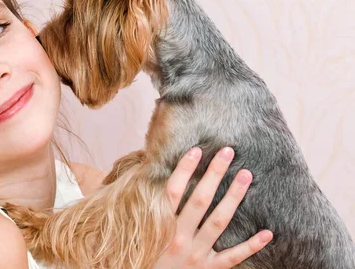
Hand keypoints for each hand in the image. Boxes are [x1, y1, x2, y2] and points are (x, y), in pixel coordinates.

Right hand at [153, 147, 272, 268]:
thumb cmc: (143, 257)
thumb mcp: (139, 233)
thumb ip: (148, 209)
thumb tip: (150, 178)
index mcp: (160, 227)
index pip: (172, 191)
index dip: (184, 170)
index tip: (196, 150)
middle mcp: (179, 239)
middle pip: (199, 200)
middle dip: (214, 174)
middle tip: (228, 152)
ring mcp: (196, 255)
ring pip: (219, 222)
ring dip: (234, 197)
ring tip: (246, 175)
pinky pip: (233, 257)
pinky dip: (251, 246)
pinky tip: (267, 232)